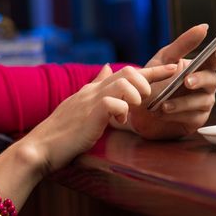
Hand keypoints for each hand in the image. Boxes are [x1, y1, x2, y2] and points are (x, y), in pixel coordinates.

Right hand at [19, 63, 176, 174]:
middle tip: (150, 96)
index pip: (126, 72)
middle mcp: (94, 90)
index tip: (174, 68)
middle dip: (147, 80)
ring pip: (123, 82)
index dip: (153, 71)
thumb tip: (106, 68)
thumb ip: (96, 87)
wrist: (41, 147)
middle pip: (128, 71)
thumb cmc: (64, 131)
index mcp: (94, 89)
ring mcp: (91, 100)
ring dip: (136, 94)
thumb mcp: (82, 104)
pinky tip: (119, 121)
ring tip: (134, 107)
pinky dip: (122, 110)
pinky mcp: (90, 114)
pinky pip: (114, 103)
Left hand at [126, 24, 215, 138]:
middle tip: (187, 81)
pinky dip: (177, 114)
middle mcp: (205, 83)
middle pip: (213, 78)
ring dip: (183, 101)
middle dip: (200, 79)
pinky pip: (193, 116)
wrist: (137, 108)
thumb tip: (204, 27)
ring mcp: (202, 102)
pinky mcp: (196, 119)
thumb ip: (183, 44)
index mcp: (200, 65)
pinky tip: (163, 112)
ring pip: (202, 100)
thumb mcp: (164, 59)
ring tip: (164, 104)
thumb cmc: (153, 80)